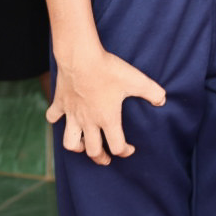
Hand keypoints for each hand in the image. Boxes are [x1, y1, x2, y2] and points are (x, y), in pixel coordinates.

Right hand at [47, 47, 165, 164]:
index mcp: (108, 118)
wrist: (81, 57)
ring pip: (70, 142)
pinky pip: (53, 117)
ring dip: (77, 147)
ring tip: (83, 145)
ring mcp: (72, 114)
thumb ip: (152, 91)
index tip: (130, 149)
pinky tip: (62, 117)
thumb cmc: (108, 69)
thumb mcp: (136, 79)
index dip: (125, 151)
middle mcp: (88, 121)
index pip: (116, 146)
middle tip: (106, 158)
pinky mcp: (60, 103)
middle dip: (100, 158)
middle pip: (92, 151)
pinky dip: (56, 120)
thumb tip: (163, 100)